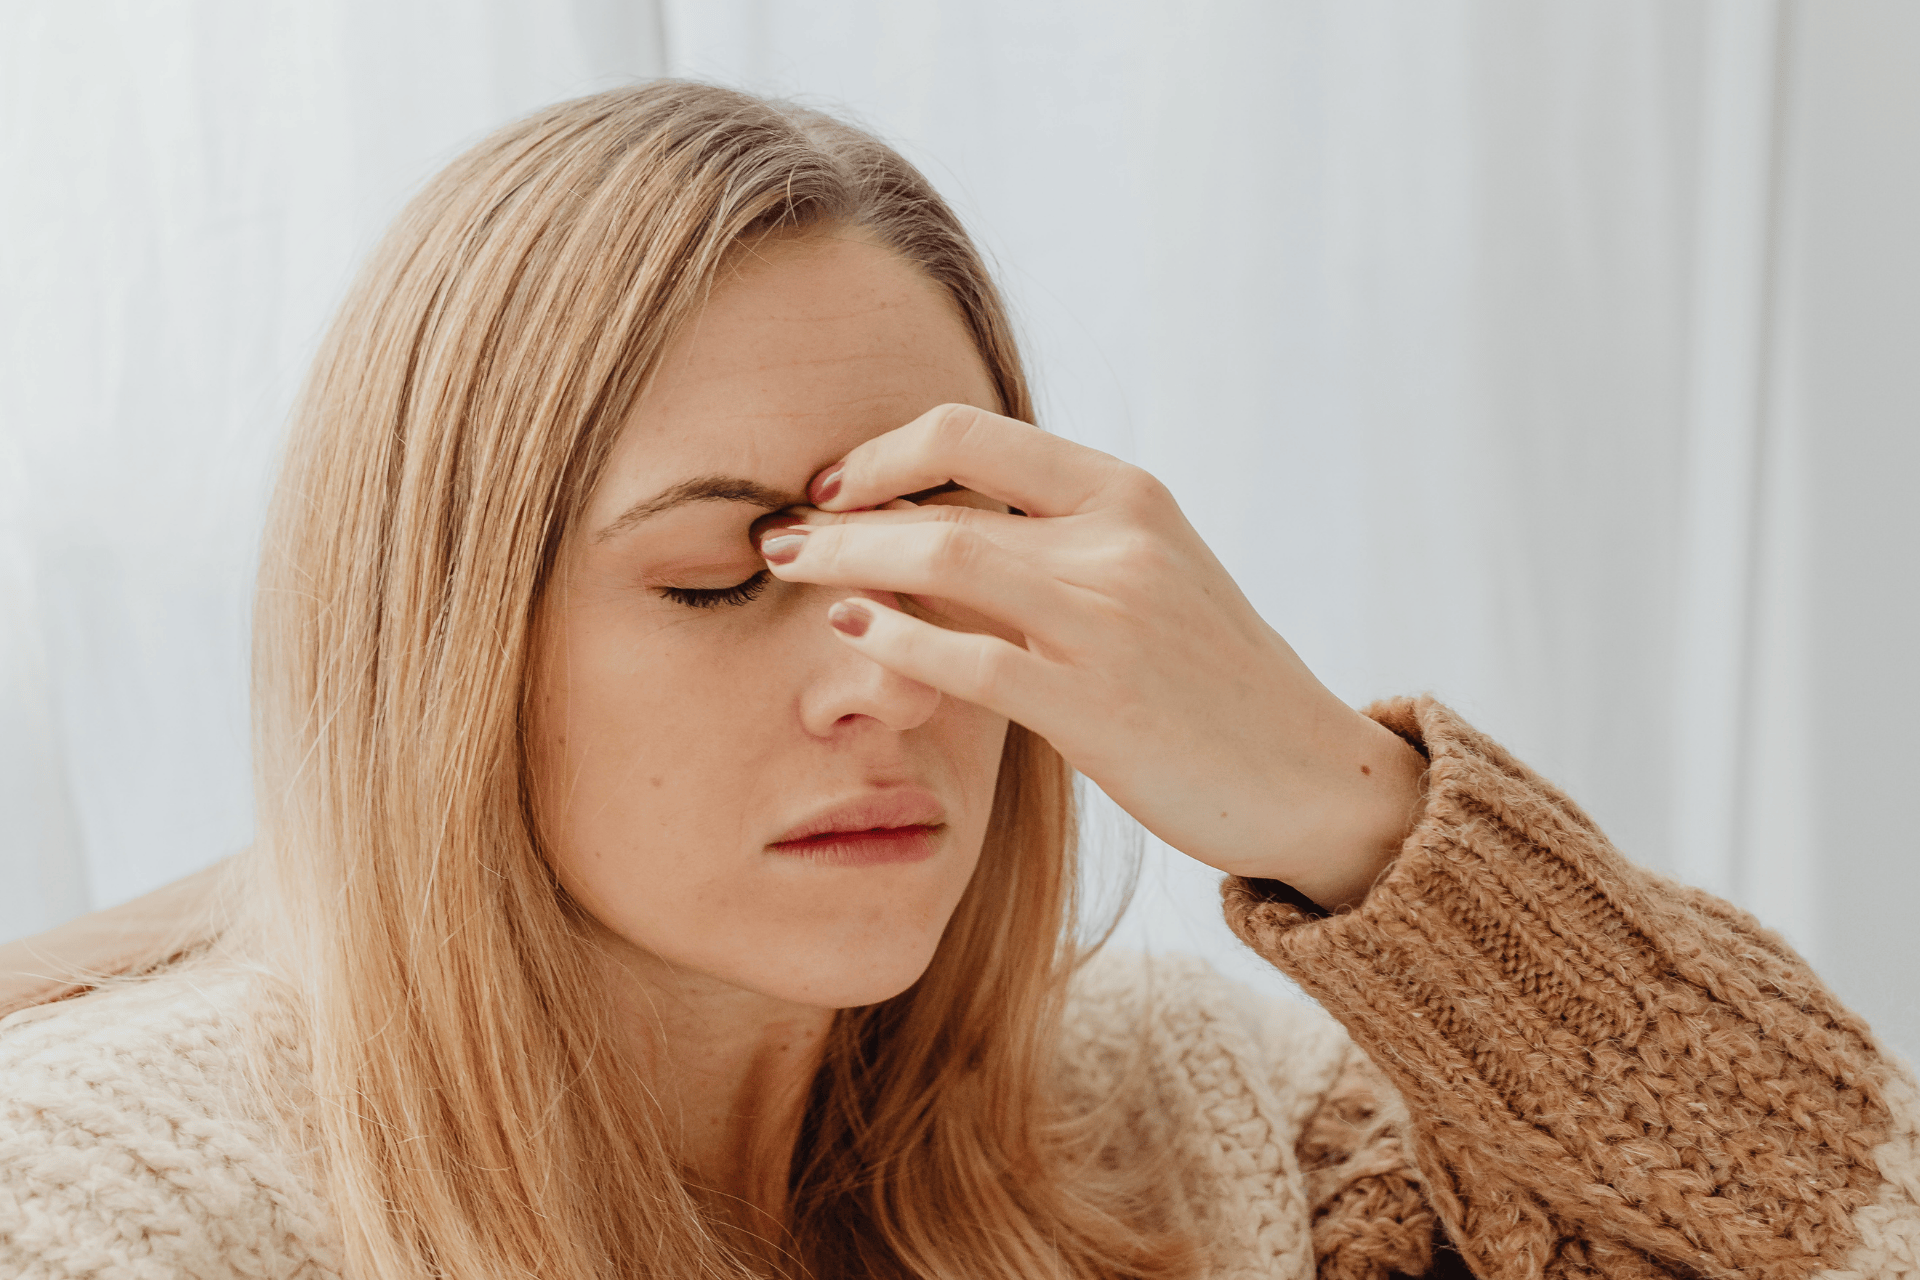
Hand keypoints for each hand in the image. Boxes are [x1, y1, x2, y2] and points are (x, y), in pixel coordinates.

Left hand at [760, 405, 1425, 909]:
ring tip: (788, 569)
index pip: (974, 432)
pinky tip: (852, 632)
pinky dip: (897, 637)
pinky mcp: (1096, 705)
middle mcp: (1117, 540)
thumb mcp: (1152, 576)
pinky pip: (969, 657)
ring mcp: (1108, 620)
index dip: (884, 450)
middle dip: (841, 511)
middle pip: (942, 495)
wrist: (1308, 775)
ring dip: (847, 560)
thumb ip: (1060, 543)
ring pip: (943, 558)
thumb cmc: (1215, 680)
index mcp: (1128, 495)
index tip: (833, 484)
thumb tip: (940, 525)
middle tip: (777, 532)